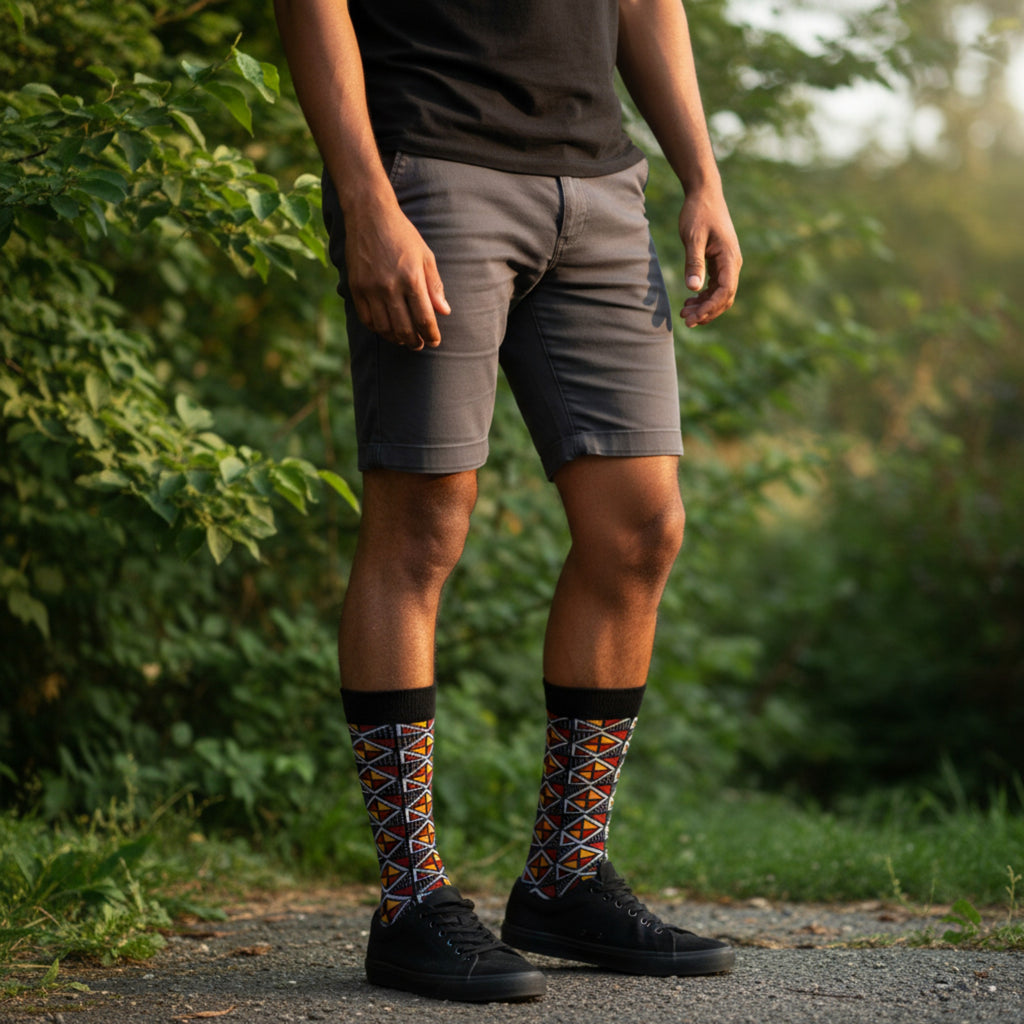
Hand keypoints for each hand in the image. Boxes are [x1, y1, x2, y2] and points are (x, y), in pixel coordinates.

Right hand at [344, 203, 449, 349]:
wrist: (369, 214)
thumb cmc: (402, 234)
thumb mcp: (425, 256)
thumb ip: (435, 286)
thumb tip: (445, 312)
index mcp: (411, 278)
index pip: (424, 318)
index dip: (431, 334)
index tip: (434, 341)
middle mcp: (390, 286)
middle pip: (404, 328)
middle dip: (415, 341)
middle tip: (420, 345)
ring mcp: (370, 288)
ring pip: (385, 328)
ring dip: (396, 339)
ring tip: (404, 340)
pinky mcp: (355, 288)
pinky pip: (366, 319)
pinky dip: (377, 329)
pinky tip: (386, 329)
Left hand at [678, 187, 741, 327]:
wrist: (704, 194)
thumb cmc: (698, 213)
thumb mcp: (693, 237)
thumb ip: (694, 262)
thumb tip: (693, 288)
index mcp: (729, 258)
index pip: (725, 291)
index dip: (710, 308)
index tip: (693, 317)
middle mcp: (732, 263)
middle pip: (724, 298)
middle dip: (707, 312)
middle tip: (685, 320)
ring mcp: (727, 264)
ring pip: (720, 294)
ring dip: (704, 306)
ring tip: (684, 312)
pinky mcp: (720, 262)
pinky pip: (715, 286)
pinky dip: (704, 296)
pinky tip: (689, 300)